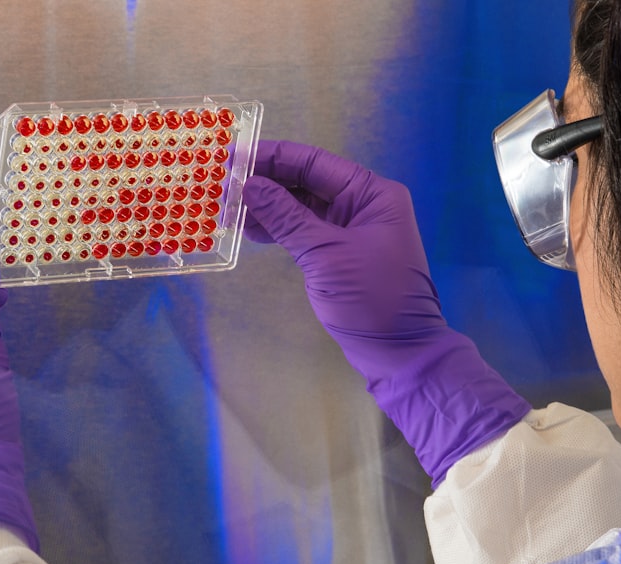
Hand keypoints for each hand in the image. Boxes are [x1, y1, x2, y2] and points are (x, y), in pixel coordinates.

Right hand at [243, 140, 530, 485]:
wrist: (398, 352)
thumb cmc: (371, 298)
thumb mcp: (325, 254)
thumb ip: (286, 217)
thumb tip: (249, 185)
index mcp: (371, 194)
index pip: (314, 163)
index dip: (272, 157)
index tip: (232, 155)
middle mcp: (363, 204)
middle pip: (307, 181)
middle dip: (265, 182)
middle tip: (221, 182)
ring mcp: (351, 229)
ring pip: (302, 206)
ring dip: (267, 206)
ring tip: (227, 207)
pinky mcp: (339, 253)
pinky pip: (304, 230)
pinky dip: (279, 228)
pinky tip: (249, 228)